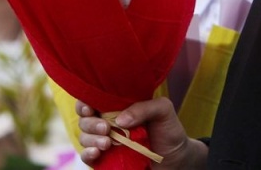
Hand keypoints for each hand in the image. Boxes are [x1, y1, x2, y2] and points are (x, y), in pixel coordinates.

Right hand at [77, 98, 206, 168]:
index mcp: (117, 107)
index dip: (85, 102)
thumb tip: (120, 119)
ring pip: (84, 138)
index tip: (90, 108)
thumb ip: (144, 107)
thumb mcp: (163, 110)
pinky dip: (87, 154)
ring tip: (107, 143)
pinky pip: (87, 157)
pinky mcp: (105, 160)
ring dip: (91, 139)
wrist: (176, 159)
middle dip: (90, 123)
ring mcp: (105, 142)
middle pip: (85, 119)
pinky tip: (96, 153)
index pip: (92, 100)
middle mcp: (107, 123)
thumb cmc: (168, 130)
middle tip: (106, 128)